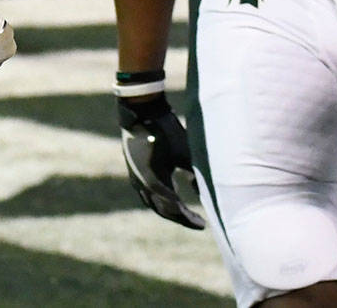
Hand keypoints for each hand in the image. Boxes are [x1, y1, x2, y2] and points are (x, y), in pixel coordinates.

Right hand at [118, 94, 205, 228]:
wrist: (141, 111)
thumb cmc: (166, 130)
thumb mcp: (186, 153)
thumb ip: (195, 175)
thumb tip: (202, 193)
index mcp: (154, 182)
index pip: (174, 209)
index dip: (188, 219)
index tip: (203, 225)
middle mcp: (141, 183)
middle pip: (162, 209)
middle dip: (180, 218)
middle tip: (196, 222)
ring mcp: (135, 176)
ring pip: (152, 202)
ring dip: (168, 210)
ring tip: (183, 213)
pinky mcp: (133, 169)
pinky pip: (146, 192)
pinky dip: (159, 199)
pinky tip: (170, 196)